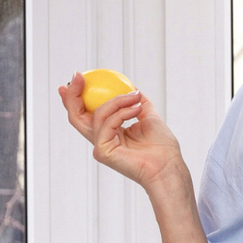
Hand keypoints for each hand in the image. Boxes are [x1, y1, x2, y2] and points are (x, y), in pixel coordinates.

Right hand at [59, 74, 187, 192]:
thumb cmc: (162, 148)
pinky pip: (108, 123)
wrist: (168, 165)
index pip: (85, 114)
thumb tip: (130, 86)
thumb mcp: (148, 115)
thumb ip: (136, 102)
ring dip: (118, 100)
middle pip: (76, 116)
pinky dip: (123, 112)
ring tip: (136, 97)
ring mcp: (100, 146)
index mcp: (109, 133)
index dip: (75, 97)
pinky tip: (137, 109)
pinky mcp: (103, 151)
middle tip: (78, 77)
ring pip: (98, 114)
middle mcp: (101, 140)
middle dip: (74, 94)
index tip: (76, 77)